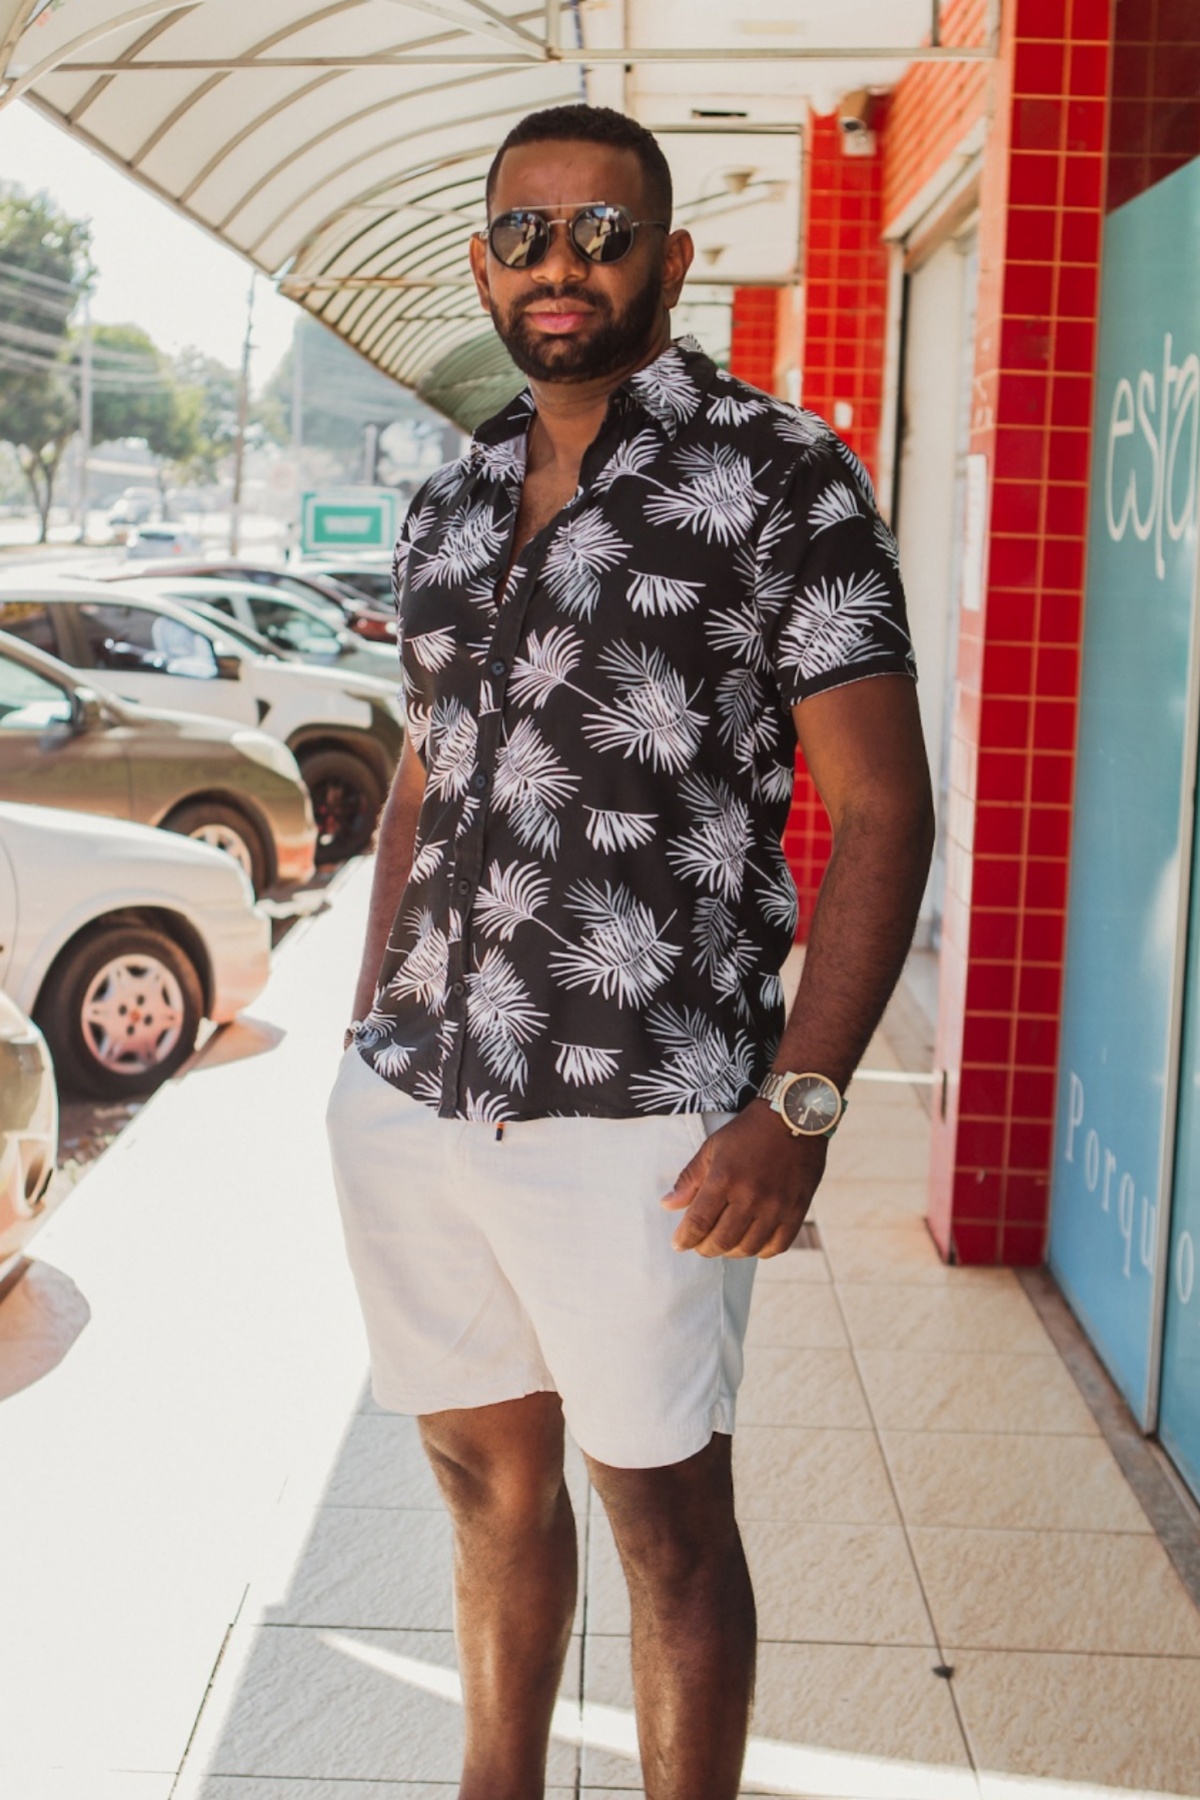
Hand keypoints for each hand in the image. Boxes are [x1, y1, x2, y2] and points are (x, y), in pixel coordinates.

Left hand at [662, 1102, 827, 1258]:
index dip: (685, 1239)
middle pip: (722, 1241)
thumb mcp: (712, 1147)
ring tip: (725, 1243)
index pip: (698, 1223)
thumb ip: (690, 1179)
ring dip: (731, 1252)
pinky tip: (752, 1242)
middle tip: (701, 1244)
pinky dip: (761, 1250)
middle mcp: (751, 1196)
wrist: (794, 1118)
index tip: (679, 1244)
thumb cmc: (749, 1132)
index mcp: (725, 1179)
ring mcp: (776, 1206)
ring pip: (748, 1248)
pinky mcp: (797, 1210)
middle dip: (705, 1248)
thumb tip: (667, 1205)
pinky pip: (777, 1246)